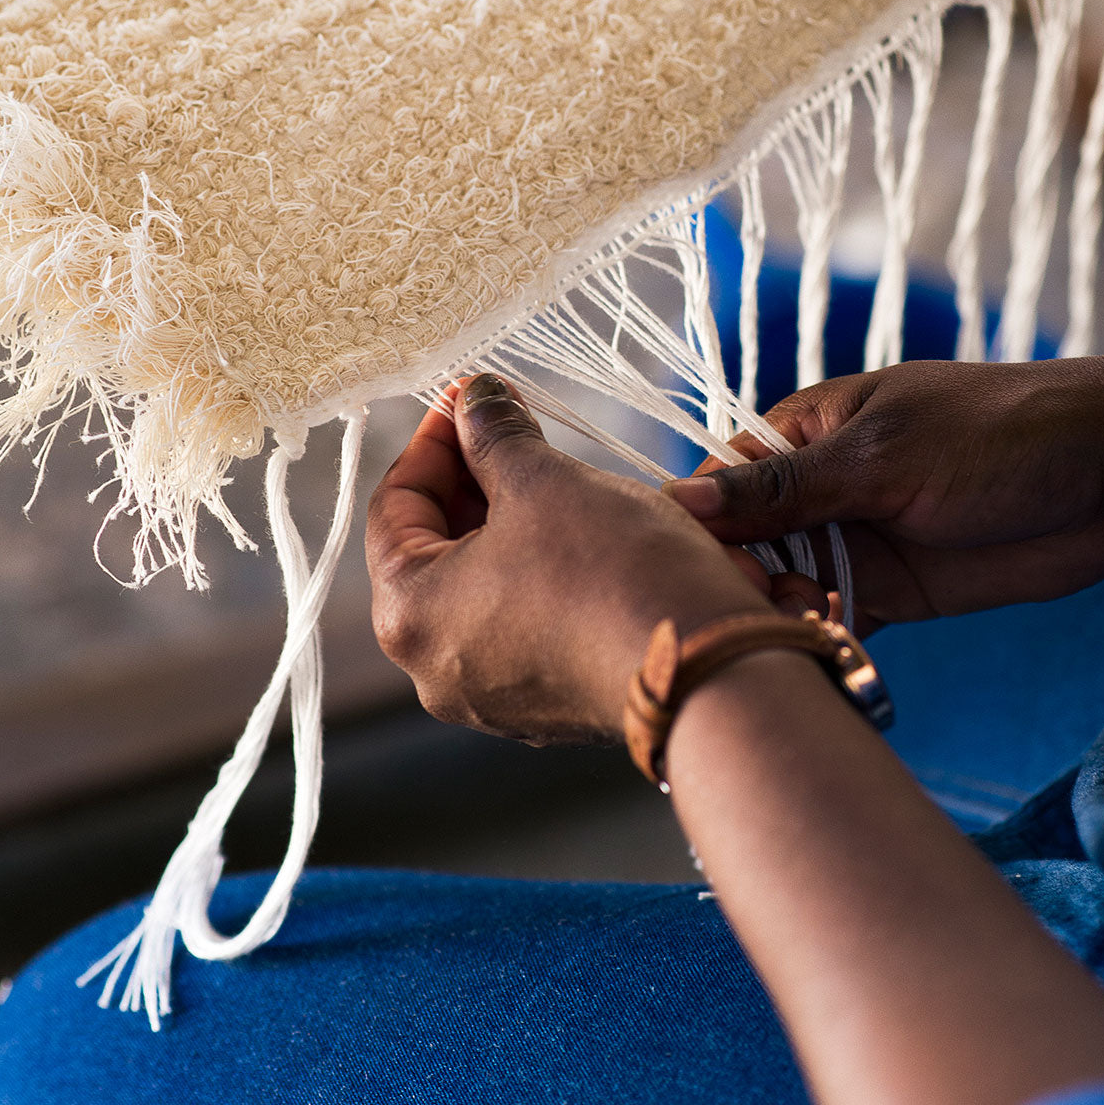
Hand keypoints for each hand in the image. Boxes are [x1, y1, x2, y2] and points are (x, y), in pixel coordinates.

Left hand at [365, 374, 819, 743]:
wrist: (710, 673)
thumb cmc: (612, 573)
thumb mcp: (545, 480)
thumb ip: (494, 435)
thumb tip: (474, 400)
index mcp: (409, 615)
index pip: (393, 506)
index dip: (433, 440)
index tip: (470, 398)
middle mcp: (437, 670)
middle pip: (436, 549)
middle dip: (476, 480)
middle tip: (514, 426)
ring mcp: (496, 697)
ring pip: (487, 587)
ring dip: (514, 523)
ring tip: (557, 475)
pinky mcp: (552, 706)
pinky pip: (530, 623)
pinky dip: (546, 573)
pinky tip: (588, 534)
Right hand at [664, 352, 1103, 631]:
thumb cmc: (999, 434)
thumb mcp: (879, 456)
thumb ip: (781, 488)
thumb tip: (674, 499)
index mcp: (801, 435)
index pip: (717, 488)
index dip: (695, 536)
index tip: (690, 581)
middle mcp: (815, 491)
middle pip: (739, 549)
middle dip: (736, 588)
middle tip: (762, 618)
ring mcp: (850, 543)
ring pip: (779, 593)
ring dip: (777, 622)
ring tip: (803, 636)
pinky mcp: (887, 594)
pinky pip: (829, 623)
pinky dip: (817, 646)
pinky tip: (817, 662)